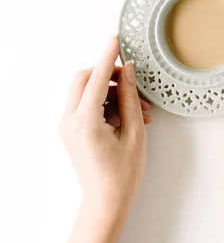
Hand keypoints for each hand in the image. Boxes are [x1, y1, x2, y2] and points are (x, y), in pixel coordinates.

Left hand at [59, 36, 151, 218]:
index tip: (115, 40)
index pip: (96, 78)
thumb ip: (129, 97)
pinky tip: (127, 114)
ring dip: (110, 91)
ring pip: (84, 91)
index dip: (108, 57)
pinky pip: (84, 104)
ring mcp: (67, 126)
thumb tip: (128, 71)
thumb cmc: (122, 175)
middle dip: (107, 74)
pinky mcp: (70, 130)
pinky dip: (104, 103)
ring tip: (138, 107)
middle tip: (130, 81)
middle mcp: (69, 121)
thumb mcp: (134, 133)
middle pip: (83, 79)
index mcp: (85, 121)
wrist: (105, 202)